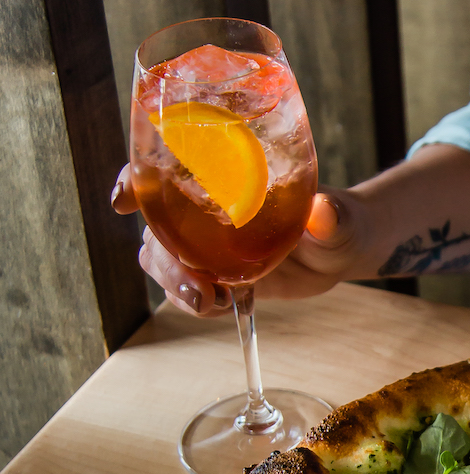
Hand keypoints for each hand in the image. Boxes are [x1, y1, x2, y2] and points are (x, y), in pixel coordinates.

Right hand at [110, 169, 372, 315]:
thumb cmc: (339, 220)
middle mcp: (205, 205)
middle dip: (163, 260)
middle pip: (156, 225)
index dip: (135, 179)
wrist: (341, 250)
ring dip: (175, 286)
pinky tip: (221, 307)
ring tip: (211, 305)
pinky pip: (186, 286)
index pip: (165, 167)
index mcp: (226, 174)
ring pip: (163, 259)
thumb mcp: (338, 218)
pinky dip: (194, 301)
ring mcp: (206, 240)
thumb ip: (330, 216)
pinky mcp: (215, 270)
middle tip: (198, 291)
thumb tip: (324, 213)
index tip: (123, 200)